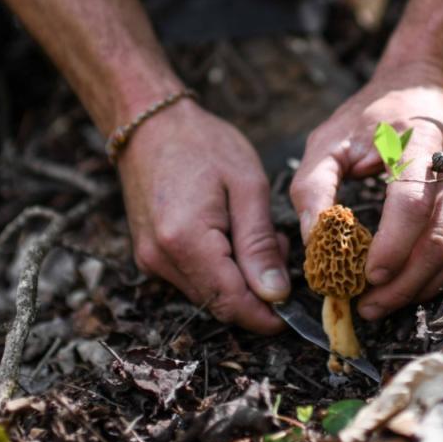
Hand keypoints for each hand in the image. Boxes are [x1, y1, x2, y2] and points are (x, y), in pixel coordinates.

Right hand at [117, 100, 288, 332]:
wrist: (150, 124)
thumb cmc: (203, 144)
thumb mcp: (247, 187)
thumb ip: (260, 244)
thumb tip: (275, 295)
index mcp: (185, 241)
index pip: (231, 303)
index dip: (266, 316)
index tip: (293, 311)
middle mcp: (161, 259)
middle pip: (219, 303)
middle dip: (256, 291)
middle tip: (277, 247)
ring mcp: (150, 260)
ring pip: (207, 294)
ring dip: (238, 279)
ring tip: (253, 233)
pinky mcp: (149, 256)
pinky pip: (192, 279)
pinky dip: (218, 269)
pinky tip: (230, 235)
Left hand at [290, 62, 442, 320]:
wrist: (425, 88)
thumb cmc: (371, 117)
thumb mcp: (329, 139)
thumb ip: (313, 186)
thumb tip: (314, 240)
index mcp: (418, 144)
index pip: (412, 203)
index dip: (391, 245)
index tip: (365, 274)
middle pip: (439, 238)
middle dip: (403, 281)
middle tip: (367, 304)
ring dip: (422, 286)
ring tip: (383, 301)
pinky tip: (411, 286)